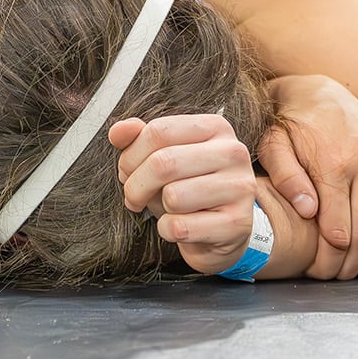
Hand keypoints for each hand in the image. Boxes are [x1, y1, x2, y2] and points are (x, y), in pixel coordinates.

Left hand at [109, 114, 258, 275]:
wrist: (223, 230)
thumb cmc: (189, 187)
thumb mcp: (164, 157)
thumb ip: (138, 139)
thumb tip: (117, 131)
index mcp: (214, 127)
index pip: (159, 131)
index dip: (131, 155)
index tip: (125, 171)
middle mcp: (233, 152)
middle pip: (163, 162)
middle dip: (136, 185)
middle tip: (133, 196)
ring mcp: (239, 187)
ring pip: (173, 196)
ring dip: (157, 208)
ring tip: (165, 209)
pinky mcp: (237, 222)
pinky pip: (181, 227)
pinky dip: (168, 230)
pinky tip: (178, 227)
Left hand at [258, 75, 357, 278]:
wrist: (320, 93)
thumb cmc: (290, 126)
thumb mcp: (273, 146)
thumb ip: (286, 178)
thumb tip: (308, 211)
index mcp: (334, 160)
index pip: (338, 228)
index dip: (330, 258)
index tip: (320, 271)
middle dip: (352, 263)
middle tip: (340, 276)